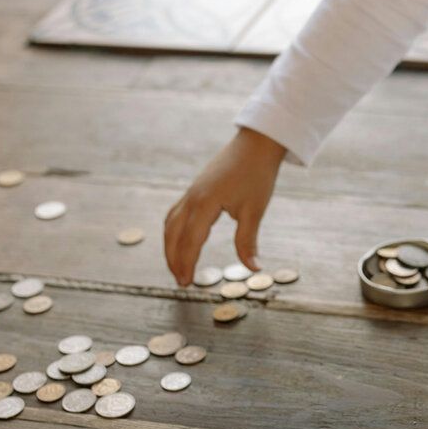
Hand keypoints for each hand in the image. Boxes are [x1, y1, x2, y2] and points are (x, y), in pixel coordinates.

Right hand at [164, 127, 285, 285]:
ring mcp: (191, 192)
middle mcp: (192, 198)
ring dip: (171, 246)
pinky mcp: (195, 189)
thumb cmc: (257, 175)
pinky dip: (173, 231)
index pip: (190, 242)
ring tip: (177, 266)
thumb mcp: (254, 210)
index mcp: (205, 204)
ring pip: (171, 224)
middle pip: (173, 235)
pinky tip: (179, 240)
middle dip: (174, 260)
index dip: (187, 265)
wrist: (256, 144)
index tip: (187, 284)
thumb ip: (248, 241)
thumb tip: (253, 268)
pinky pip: (176, 213)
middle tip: (180, 282)